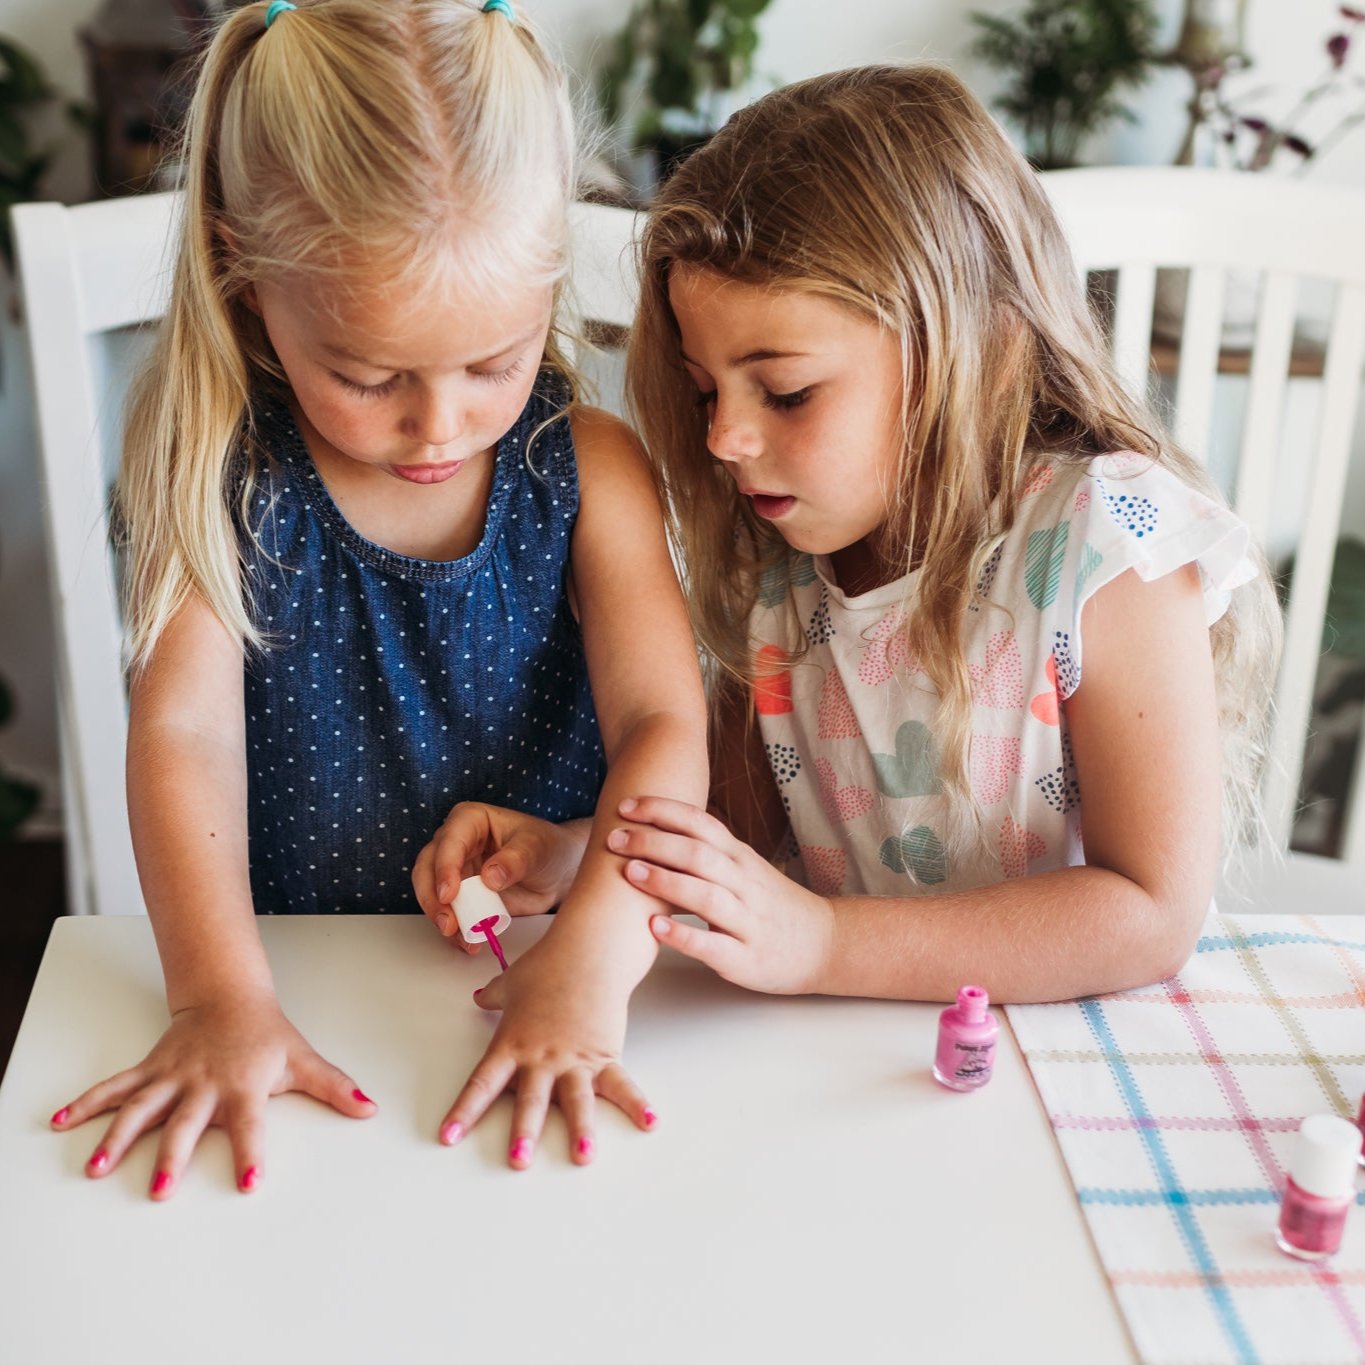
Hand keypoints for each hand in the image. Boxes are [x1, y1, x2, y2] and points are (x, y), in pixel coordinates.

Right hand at [48, 989, 374, 1199]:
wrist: (230, 993)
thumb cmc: (267, 1033)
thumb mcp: (303, 1059)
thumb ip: (334, 1088)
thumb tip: (368, 1108)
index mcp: (243, 1087)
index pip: (251, 1125)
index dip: (251, 1153)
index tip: (249, 1182)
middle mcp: (203, 1085)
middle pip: (186, 1124)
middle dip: (173, 1156)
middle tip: (161, 1190)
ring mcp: (172, 1077)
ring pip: (140, 1108)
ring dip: (117, 1137)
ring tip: (98, 1167)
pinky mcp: (149, 1070)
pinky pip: (113, 1087)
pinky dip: (86, 1104)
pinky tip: (60, 1123)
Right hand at [412, 803, 587, 951]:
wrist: (557, 872)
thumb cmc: (547, 848)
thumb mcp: (536, 849)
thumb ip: (515, 860)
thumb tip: (489, 876)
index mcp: (471, 820)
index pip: (449, 840)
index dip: (445, 867)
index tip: (449, 894)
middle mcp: (456, 843)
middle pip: (427, 867)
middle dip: (433, 898)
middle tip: (447, 923)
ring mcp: (456, 870)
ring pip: (431, 893)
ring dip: (441, 917)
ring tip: (460, 937)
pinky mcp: (461, 896)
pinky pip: (449, 913)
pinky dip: (454, 931)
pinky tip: (468, 942)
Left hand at [438, 923, 655, 1167]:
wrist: (589, 949)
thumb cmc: (550, 963)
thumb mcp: (513, 981)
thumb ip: (495, 996)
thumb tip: (480, 997)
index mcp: (512, 1043)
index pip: (482, 1083)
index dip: (464, 1111)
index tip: (448, 1137)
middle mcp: (542, 1057)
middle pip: (531, 1100)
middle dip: (524, 1132)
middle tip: (519, 1160)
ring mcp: (575, 1058)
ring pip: (576, 1099)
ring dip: (580, 1129)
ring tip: (583, 1155)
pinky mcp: (604, 1054)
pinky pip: (620, 1084)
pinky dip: (636, 1103)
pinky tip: (648, 1123)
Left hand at [610, 796, 835, 994]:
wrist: (824, 945)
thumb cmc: (772, 906)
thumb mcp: (744, 869)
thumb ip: (708, 852)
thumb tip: (655, 830)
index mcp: (739, 859)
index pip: (699, 824)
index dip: (662, 811)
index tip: (626, 806)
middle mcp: (744, 883)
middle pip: (698, 854)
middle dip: (653, 842)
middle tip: (614, 838)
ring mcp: (747, 921)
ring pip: (706, 894)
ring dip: (666, 881)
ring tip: (629, 873)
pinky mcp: (746, 957)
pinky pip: (713, 945)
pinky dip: (683, 935)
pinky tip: (655, 929)